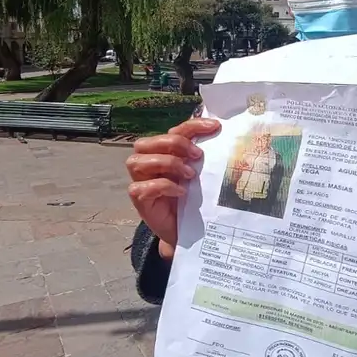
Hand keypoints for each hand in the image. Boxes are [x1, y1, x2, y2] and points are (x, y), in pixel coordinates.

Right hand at [126, 118, 220, 257]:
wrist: (186, 230)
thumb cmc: (190, 200)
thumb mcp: (197, 175)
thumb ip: (198, 157)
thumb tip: (218, 136)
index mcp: (162, 152)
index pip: (174, 131)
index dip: (193, 126)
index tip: (215, 127)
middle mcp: (146, 162)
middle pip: (148, 142)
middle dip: (175, 144)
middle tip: (198, 155)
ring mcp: (139, 180)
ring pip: (138, 161)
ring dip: (167, 163)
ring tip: (189, 175)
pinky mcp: (138, 198)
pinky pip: (142, 187)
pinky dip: (163, 186)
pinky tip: (181, 192)